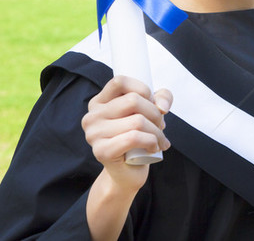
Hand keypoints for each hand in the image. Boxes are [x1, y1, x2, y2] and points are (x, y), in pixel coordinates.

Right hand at [82, 76, 172, 192]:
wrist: (128, 172)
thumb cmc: (138, 139)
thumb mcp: (151, 112)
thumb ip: (161, 98)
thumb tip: (162, 107)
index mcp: (99, 103)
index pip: (120, 81)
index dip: (143, 89)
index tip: (153, 104)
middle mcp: (92, 116)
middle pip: (133, 100)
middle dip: (155, 113)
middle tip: (160, 126)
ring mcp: (94, 134)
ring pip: (137, 121)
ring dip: (157, 131)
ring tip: (159, 139)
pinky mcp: (101, 151)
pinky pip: (134, 138)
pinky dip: (151, 141)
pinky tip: (154, 147)